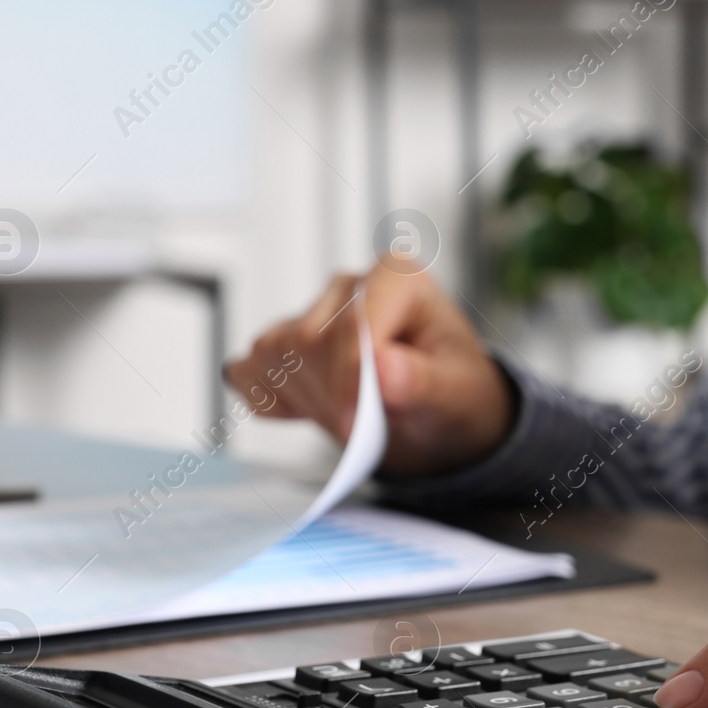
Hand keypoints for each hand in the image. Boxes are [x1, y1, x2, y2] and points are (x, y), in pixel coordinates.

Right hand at [224, 260, 514, 477]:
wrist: (438, 410)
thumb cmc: (455, 390)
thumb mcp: (457, 393)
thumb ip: (424, 381)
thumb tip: (384, 368)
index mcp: (397, 278)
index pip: (352, 321)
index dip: (348, 376)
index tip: (354, 424)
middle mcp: (349, 287)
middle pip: (309, 339)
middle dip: (332, 395)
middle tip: (368, 428)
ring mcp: (311, 311)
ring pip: (275, 354)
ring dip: (308, 400)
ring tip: (354, 415)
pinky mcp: (283, 343)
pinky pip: (250, 370)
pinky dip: (271, 400)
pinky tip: (312, 410)